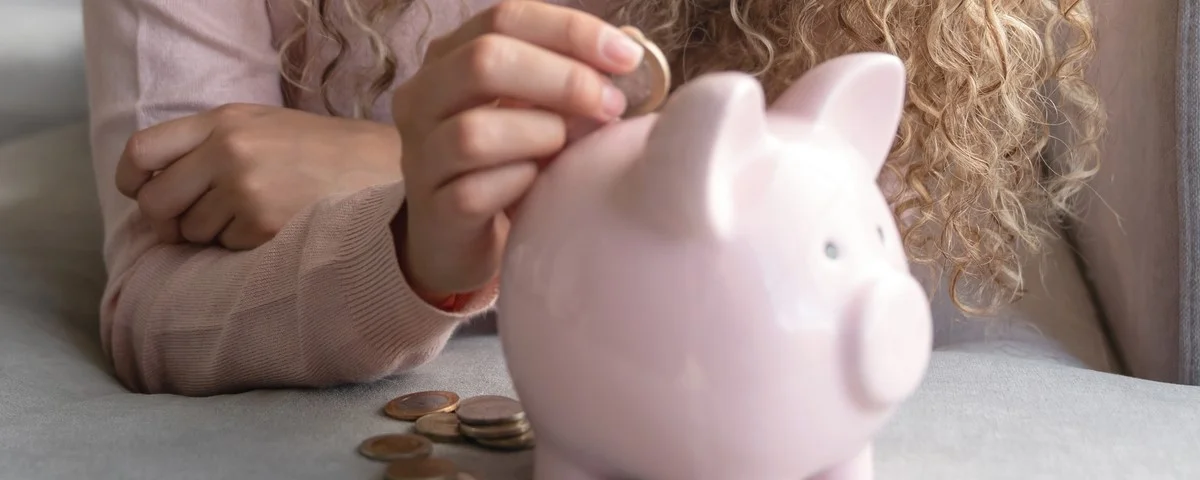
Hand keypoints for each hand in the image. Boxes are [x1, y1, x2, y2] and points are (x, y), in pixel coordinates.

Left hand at [116, 104, 402, 249]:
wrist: (380, 169)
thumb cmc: (321, 149)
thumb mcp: (262, 123)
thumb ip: (208, 141)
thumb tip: (155, 181)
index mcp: (223, 121)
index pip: (142, 150)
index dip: (132, 179)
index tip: (141, 193)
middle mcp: (228, 153)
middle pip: (156, 202)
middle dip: (167, 219)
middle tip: (192, 221)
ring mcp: (245, 191)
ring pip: (191, 231)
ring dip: (211, 233)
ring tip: (251, 216)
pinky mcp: (263, 226)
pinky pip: (225, 247)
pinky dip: (241, 244)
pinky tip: (272, 226)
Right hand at [390, 0, 643, 296]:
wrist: (460, 239)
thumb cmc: (507, 163)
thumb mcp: (534, 109)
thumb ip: (568, 75)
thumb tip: (627, 53)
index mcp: (448, 58)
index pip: (504, 18)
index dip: (570, 30)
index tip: (626, 56)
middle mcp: (422, 98)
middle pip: (484, 61)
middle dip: (562, 80)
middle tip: (610, 105)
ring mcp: (421, 155)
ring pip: (475, 132)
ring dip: (541, 136)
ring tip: (568, 151)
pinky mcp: (433, 209)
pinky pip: (476, 191)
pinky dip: (520, 185)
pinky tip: (539, 189)